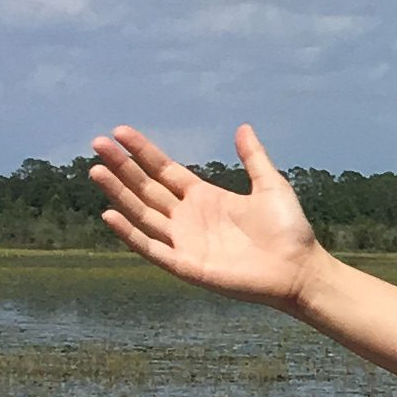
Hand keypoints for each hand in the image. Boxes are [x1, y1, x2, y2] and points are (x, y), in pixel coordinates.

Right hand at [86, 123, 322, 309]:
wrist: (300, 270)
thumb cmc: (289, 231)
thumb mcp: (271, 186)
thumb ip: (254, 157)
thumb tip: (242, 127)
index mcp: (204, 197)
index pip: (164, 171)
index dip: (142, 152)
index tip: (120, 132)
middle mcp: (188, 218)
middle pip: (146, 188)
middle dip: (122, 167)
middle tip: (97, 144)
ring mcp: (185, 242)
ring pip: (142, 213)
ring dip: (119, 193)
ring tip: (96, 170)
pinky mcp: (186, 265)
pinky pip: (151, 248)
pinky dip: (130, 233)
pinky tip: (110, 214)